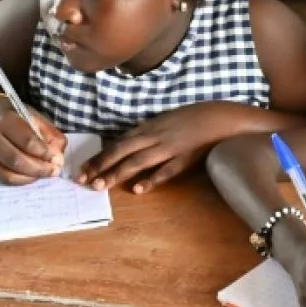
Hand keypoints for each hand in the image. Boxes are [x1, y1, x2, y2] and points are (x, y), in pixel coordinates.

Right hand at [0, 102, 68, 185]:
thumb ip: (50, 134)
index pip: (27, 141)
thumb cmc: (17, 118)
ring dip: (31, 177)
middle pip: (16, 160)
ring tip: (46, 174)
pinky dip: (22, 180)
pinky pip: (4, 178)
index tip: (57, 158)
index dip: (44, 152)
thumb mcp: (36, 118)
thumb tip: (58, 157)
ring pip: (9, 173)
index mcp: (6, 120)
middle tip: (54, 171)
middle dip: (39, 168)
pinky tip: (33, 176)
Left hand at [77, 102, 231, 192]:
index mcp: (150, 127)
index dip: (100, 156)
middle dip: (101, 165)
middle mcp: (155, 136)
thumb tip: (130, 140)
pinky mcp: (185, 158)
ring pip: (138, 160)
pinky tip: (138, 189)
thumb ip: (149, 131)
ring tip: (100, 186)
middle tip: (83, 180)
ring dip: (117, 173)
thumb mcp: (168, 119)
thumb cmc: (195, 117)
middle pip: (122, 151)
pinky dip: (151, 179)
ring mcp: (170, 147)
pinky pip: (166, 170)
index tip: (83, 168)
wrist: (222, 117)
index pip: (118, 142)